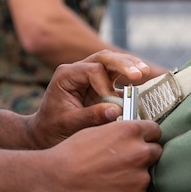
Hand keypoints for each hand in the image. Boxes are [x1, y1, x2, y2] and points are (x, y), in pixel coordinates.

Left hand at [26, 49, 149, 148]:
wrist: (45, 133)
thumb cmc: (53, 128)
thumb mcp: (69, 124)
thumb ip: (91, 116)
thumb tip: (116, 111)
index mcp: (66, 75)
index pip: (92, 70)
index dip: (105, 84)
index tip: (111, 102)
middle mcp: (78, 70)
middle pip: (104, 58)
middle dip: (123, 64)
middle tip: (140, 73)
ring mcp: (89, 75)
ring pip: (111, 62)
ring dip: (129, 65)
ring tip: (145, 72)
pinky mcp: (99, 84)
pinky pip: (116, 76)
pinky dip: (129, 78)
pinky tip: (142, 82)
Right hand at [41, 118, 162, 191]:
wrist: (54, 183)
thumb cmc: (68, 157)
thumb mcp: (95, 133)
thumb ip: (119, 136)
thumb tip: (129, 141)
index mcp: (130, 131)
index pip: (155, 131)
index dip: (146, 138)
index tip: (139, 144)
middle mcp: (140, 153)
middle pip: (155, 155)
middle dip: (142, 160)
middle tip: (121, 167)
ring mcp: (141, 180)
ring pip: (145, 180)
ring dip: (133, 182)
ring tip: (107, 185)